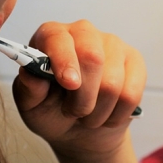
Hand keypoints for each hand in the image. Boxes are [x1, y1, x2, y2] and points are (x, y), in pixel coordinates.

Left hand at [12, 19, 145, 157]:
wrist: (79, 130)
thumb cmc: (51, 111)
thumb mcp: (31, 106)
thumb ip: (29, 89)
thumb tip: (31, 73)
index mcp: (51, 36)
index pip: (59, 39)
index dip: (65, 61)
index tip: (68, 84)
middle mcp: (82, 32)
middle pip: (92, 58)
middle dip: (83, 97)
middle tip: (74, 112)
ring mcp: (112, 43)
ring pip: (113, 82)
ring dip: (98, 112)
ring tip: (88, 116)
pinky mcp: (134, 60)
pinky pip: (131, 93)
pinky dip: (117, 114)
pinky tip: (108, 114)